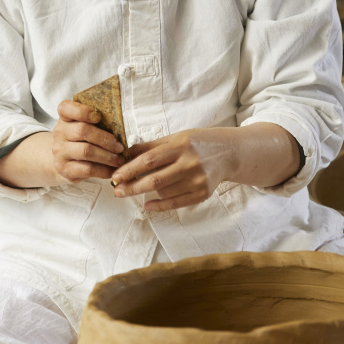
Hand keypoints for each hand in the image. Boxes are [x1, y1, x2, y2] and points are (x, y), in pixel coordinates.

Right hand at [52, 100, 125, 182]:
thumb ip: (98, 122)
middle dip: (105, 139)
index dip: (82, 111)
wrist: (65, 162)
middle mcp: (59, 132)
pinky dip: (104, 170)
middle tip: (120, 146)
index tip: (98, 117)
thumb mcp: (85, 126)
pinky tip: (112, 170)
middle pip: (83, 130)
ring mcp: (60, 152)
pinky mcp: (64, 169)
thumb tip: (124, 129)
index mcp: (64, 117)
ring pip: (87, 151)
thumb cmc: (82, 140)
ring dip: (108, 156)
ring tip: (120, 159)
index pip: (66, 108)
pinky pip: (87, 169)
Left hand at [110, 128, 233, 211]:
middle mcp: (190, 162)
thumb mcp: (176, 138)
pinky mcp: (203, 193)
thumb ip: (151, 146)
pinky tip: (147, 205)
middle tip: (116, 191)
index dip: (130, 169)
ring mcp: (198, 180)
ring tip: (132, 191)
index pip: (149, 159)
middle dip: (132, 186)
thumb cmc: (197, 142)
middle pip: (155, 179)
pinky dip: (160, 205)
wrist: (228, 152)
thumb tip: (126, 153)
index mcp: (181, 145)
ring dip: (145, 193)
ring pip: (164, 191)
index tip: (115, 176)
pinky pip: (177, 203)